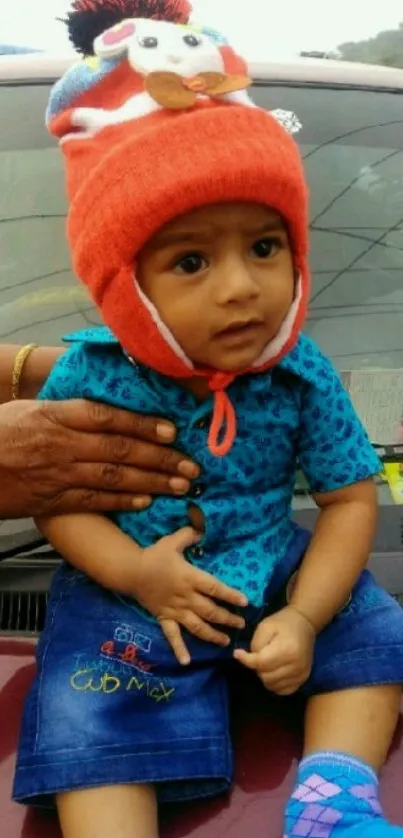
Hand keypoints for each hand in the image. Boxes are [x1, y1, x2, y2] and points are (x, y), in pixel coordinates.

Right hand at [0, 400, 198, 518]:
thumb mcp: (32, 409)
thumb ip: (69, 409)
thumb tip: (108, 407)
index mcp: (56, 415)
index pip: (108, 417)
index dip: (142, 423)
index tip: (172, 429)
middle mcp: (62, 444)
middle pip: (120, 448)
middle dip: (160, 457)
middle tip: (191, 465)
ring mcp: (58, 474)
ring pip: (114, 477)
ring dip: (152, 481)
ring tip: (181, 484)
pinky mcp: (51, 500)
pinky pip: (93, 501)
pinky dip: (122, 502)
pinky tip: (146, 501)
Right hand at [134, 527, 247, 664]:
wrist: (132, 571)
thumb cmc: (154, 556)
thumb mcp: (172, 541)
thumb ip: (189, 535)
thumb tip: (202, 530)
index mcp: (190, 578)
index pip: (215, 588)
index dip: (231, 595)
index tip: (245, 602)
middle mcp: (185, 597)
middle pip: (210, 611)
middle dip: (227, 619)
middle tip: (241, 625)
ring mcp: (175, 610)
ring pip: (197, 626)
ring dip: (212, 635)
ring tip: (226, 641)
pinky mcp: (164, 618)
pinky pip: (172, 636)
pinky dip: (179, 649)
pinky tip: (186, 661)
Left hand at [234, 606, 314, 695]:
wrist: (304, 623)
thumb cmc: (283, 623)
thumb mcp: (265, 626)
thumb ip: (256, 644)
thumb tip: (249, 660)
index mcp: (287, 649)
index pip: (261, 663)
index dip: (246, 660)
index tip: (237, 653)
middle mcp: (296, 665)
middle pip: (266, 676)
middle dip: (257, 667)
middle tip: (258, 656)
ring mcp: (301, 674)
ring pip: (272, 685)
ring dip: (265, 676)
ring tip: (267, 662)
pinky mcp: (303, 679)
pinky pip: (282, 690)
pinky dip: (274, 683)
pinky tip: (274, 672)